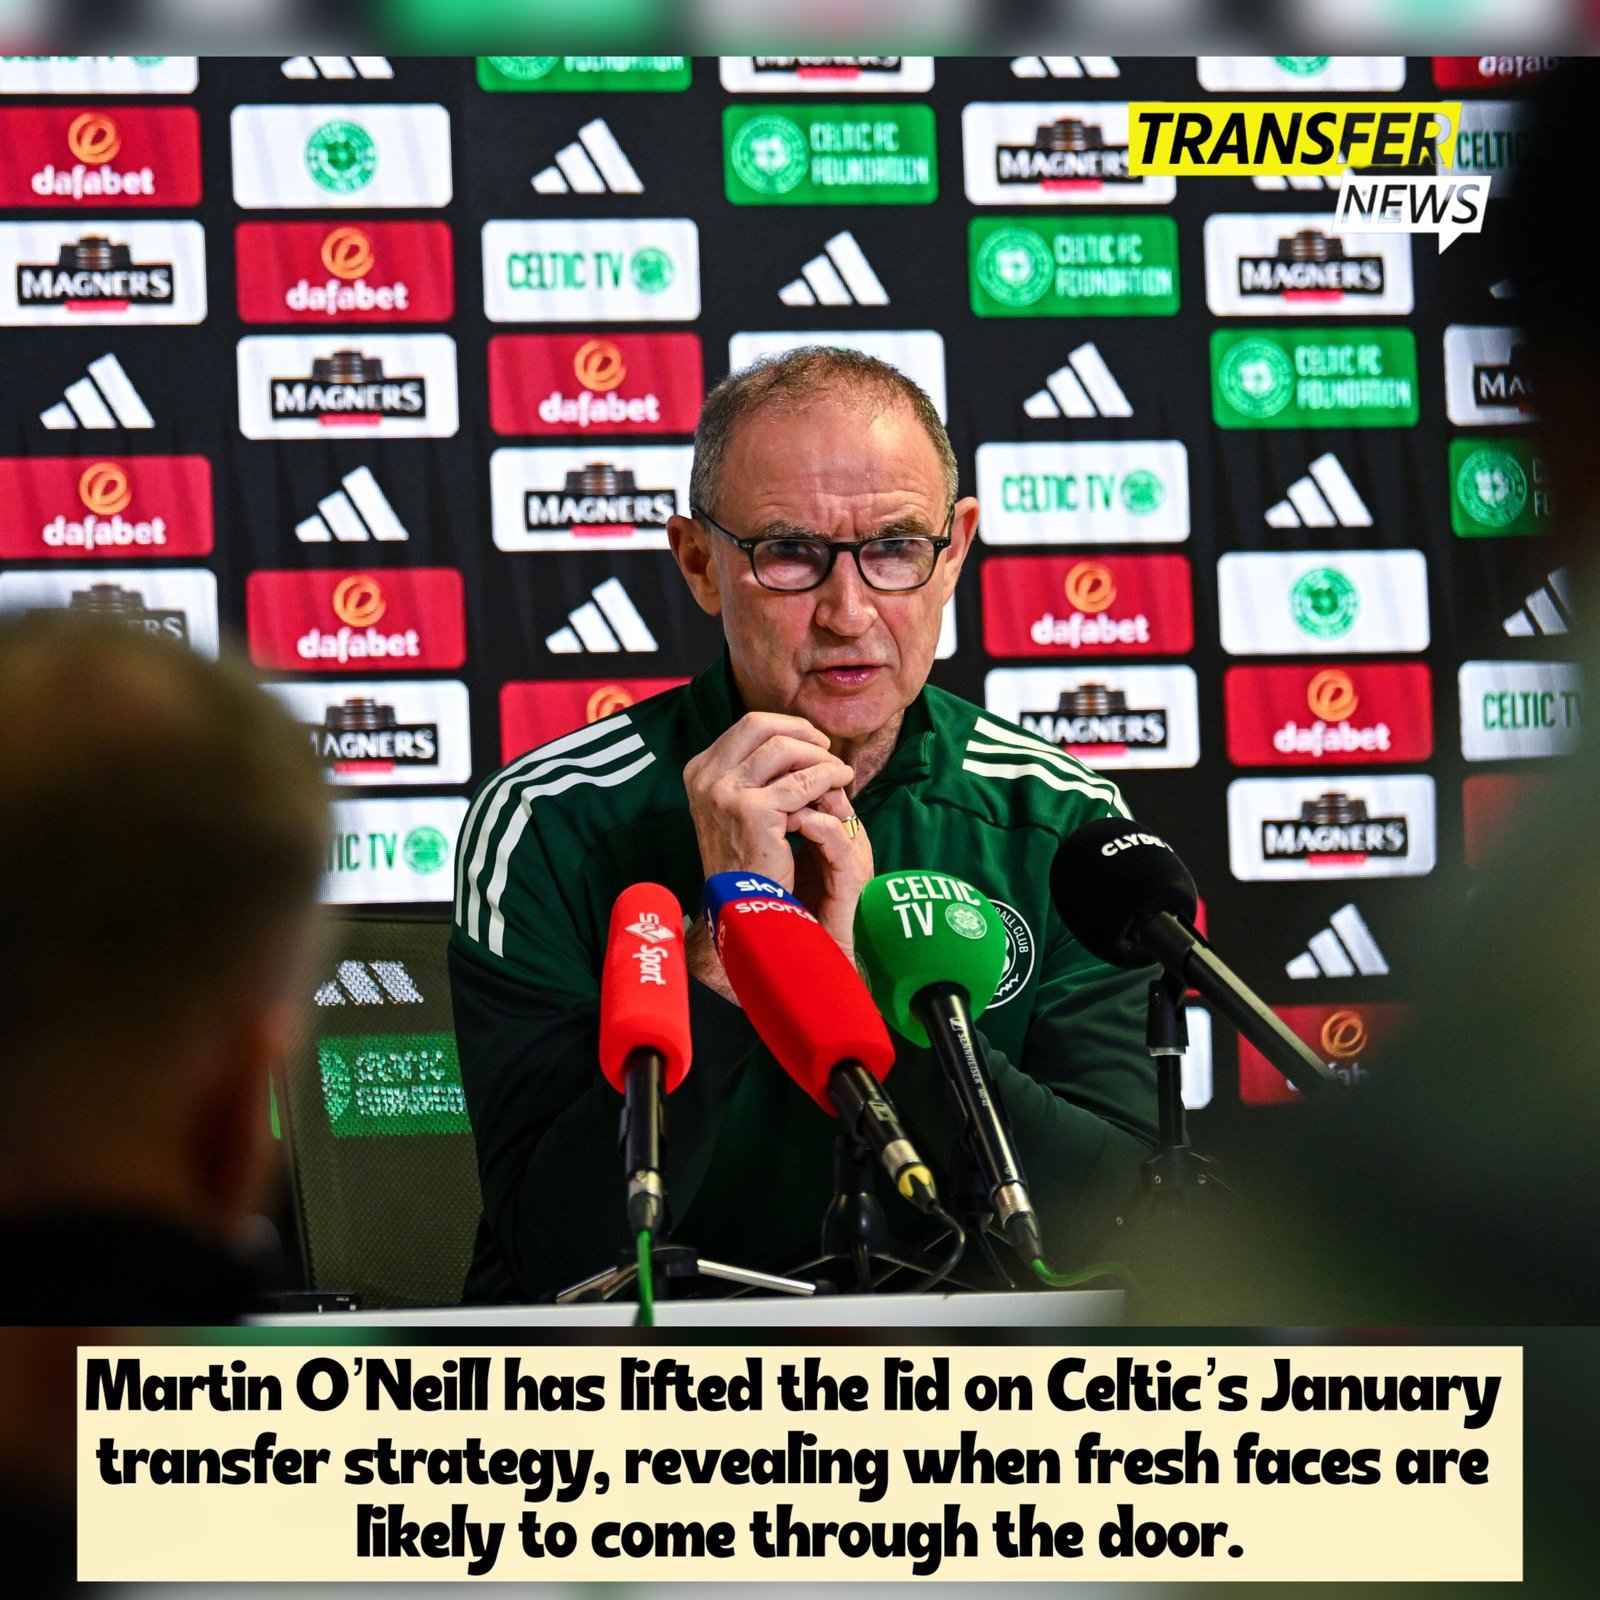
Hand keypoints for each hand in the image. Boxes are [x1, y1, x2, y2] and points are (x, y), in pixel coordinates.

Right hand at [682, 712, 870, 987]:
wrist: (742, 905)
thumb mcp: (736, 806)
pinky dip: (828, 778)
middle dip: (802, 732)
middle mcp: (705, 778)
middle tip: (827, 750)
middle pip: (761, 726)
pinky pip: (803, 781)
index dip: (786, 728)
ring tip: (839, 773)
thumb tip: (794, 736)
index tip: (812, 742)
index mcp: (698, 771)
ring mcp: (724, 792)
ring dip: (819, 757)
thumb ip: (754, 771)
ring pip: (785, 748)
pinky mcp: (752, 811)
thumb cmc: (747, 857)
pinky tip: (841, 787)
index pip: (748, 727)